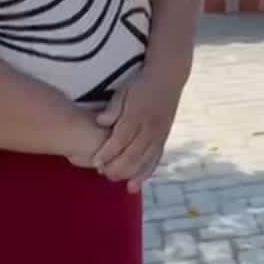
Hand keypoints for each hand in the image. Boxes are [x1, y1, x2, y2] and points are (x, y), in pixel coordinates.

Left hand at [89, 68, 183, 190]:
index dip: (107, 152)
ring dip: (129, 173)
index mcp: (138, 114)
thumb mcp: (125, 90)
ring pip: (144, 160)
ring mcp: (159, 134)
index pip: (121, 138)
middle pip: (132, 153)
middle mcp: (150, 127)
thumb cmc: (141, 84)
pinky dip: (145, 174)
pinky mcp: (164, 139)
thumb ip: (114, 108)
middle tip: (101, 172)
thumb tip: (100, 121)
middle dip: (116, 166)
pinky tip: (135, 185)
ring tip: (114, 179)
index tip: (94, 162)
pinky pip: (155, 160)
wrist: (168, 78)